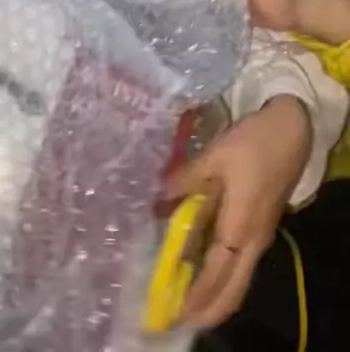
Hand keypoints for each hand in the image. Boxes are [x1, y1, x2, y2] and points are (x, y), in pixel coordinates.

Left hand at [163, 96, 310, 328]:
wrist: (290, 131)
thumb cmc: (252, 143)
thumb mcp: (214, 156)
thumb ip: (186, 180)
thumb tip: (159, 198)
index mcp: (241, 226)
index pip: (217, 273)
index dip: (198, 296)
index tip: (177, 313)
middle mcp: (253, 240)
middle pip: (234, 288)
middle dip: (209, 309)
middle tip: (179, 318)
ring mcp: (259, 235)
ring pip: (239, 279)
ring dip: (215, 294)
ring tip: (185, 301)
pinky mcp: (260, 226)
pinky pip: (240, 263)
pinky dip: (222, 276)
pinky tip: (199, 270)